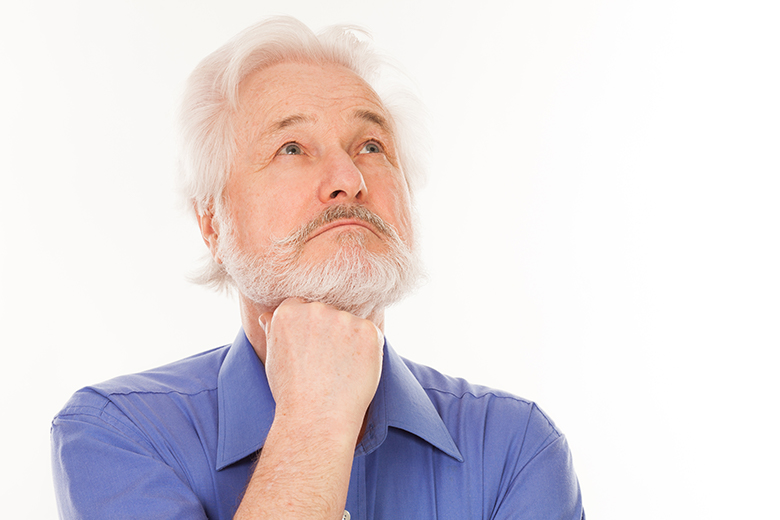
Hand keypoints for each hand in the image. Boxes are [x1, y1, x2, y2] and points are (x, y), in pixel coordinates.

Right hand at [259, 298, 383, 437]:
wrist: (316, 418)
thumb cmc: (292, 393)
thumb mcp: (273, 358)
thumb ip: (274, 331)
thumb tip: (268, 316)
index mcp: (288, 311)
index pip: (302, 307)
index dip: (309, 330)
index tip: (310, 351)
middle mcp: (315, 309)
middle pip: (328, 312)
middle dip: (330, 333)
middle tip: (326, 365)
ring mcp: (343, 319)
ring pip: (350, 323)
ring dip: (350, 340)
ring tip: (339, 371)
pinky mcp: (367, 330)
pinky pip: (370, 334)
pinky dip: (368, 350)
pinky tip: (355, 370)